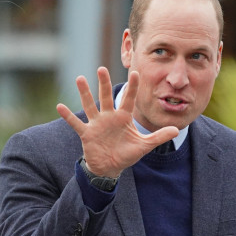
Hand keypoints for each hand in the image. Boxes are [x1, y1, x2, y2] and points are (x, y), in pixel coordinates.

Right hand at [57, 67, 178, 177]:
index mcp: (123, 117)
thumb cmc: (126, 154)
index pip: (129, 99)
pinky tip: (59, 106)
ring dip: (85, 93)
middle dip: (104, 84)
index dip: (133, 87)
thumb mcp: (144, 146)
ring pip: (90, 105)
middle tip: (102, 68)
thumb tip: (176, 129)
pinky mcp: (87, 134)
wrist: (110, 167)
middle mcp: (109, 117)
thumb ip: (158, 136)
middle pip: (106, 97)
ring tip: (80, 78)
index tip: (136, 73)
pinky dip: (68, 116)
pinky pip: (76, 123)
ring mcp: (97, 124)